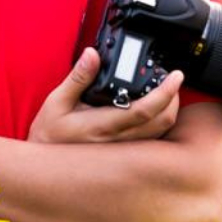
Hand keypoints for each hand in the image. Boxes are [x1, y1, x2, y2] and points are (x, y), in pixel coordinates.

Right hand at [27, 48, 182, 144]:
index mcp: (102, 125)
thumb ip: (78, 77)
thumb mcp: (56, 101)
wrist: (46, 167)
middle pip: (161, 122)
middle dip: (173, 99)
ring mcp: (123, 149)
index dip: (164, 92)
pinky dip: (160, 122)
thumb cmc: (50, 133)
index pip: (143, 110)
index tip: (175, 75)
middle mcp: (117, 140)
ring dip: (169, 111)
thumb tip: (92, 54)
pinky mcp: (124, 153)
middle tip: (173, 80)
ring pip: (160, 133)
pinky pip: (151, 139)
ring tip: (166, 92)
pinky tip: (154, 109)